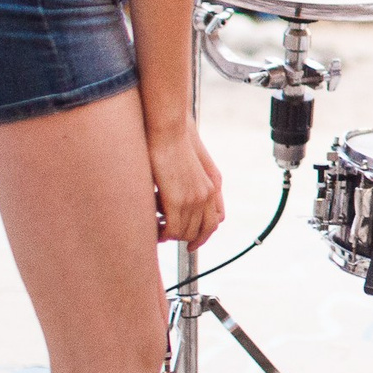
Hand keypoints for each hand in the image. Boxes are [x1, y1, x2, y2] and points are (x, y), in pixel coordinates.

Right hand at [147, 124, 225, 247]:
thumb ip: (190, 182)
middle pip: (202, 231)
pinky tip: (156, 231)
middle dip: (186, 237)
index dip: (204, 233)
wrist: (169, 132)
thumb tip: (177, 197)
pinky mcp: (176, 200)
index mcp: (212, 187)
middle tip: (170, 236)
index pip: (216, 221)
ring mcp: (193, 199)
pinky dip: (164, 234)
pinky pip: (172, 229)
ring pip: (186, 232)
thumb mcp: (190, 167)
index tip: (192, 240)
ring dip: (173, 235)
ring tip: (160, 232)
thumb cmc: (174, 143)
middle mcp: (207, 196)